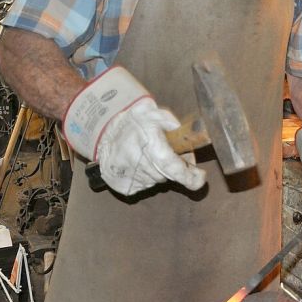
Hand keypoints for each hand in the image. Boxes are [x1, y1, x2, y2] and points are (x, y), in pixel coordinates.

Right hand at [63, 66, 206, 195]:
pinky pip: (144, 184)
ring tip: (148, 154)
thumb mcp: (152, 113)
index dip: (191, 177)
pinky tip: (138, 162)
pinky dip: (146, 175)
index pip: (174, 169)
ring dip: (159, 170)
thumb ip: (172, 123)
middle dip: (174, 166)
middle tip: (169, 152)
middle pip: (169, 174)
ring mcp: (131, 179)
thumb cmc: (131, 123)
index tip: (200, 176)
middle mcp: (140, 166)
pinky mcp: (124, 188)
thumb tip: (186, 137)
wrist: (101, 134)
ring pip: (157, 180)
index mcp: (150, 148)